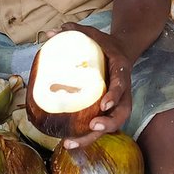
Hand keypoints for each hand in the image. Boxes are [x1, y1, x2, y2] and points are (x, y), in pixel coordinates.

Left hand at [55, 23, 133, 149]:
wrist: (122, 51)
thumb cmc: (105, 44)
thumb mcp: (93, 33)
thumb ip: (75, 31)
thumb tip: (49, 32)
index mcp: (120, 71)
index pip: (121, 85)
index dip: (114, 95)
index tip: (104, 104)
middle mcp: (123, 91)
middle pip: (121, 114)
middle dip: (108, 124)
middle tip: (92, 128)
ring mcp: (118, 103)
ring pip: (112, 125)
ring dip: (93, 137)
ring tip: (71, 143)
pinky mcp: (109, 110)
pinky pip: (102, 125)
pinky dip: (88, 136)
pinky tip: (70, 141)